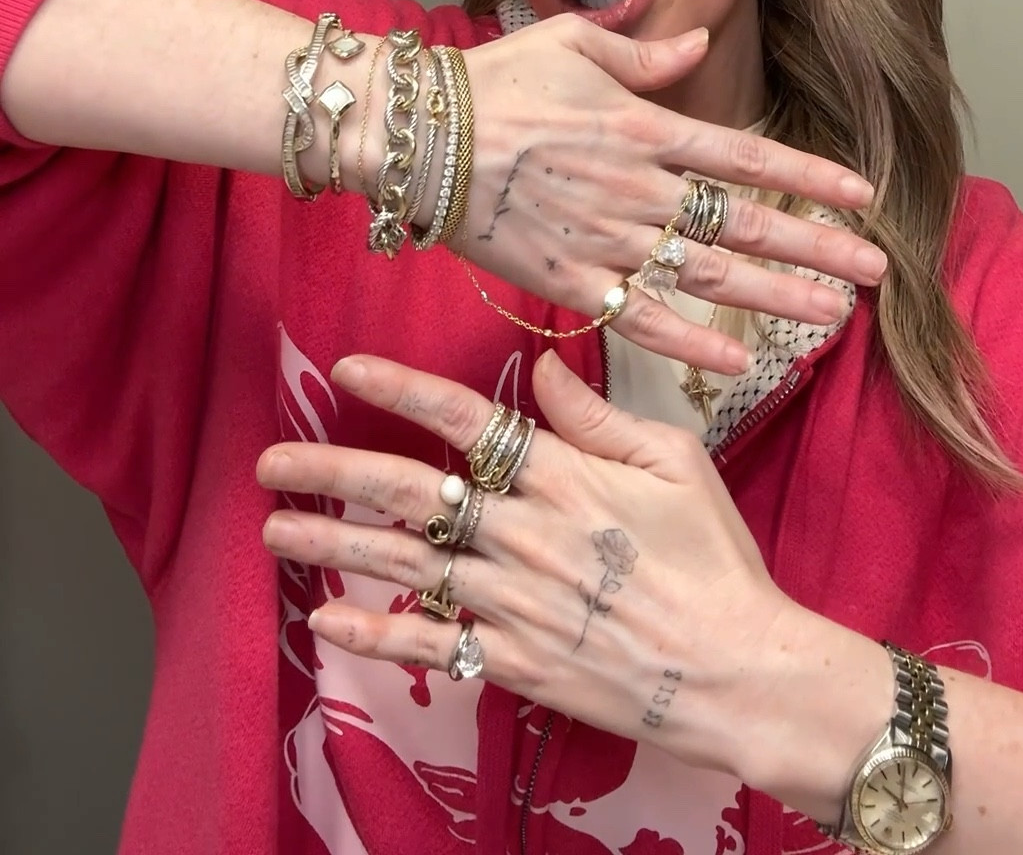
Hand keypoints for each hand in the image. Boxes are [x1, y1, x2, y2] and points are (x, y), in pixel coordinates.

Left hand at [259, 351, 793, 775]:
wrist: (738, 670)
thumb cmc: (715, 558)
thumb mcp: (675, 460)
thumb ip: (598, 415)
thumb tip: (543, 364)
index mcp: (563, 475)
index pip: (466, 417)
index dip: (400, 389)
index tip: (345, 368)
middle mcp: (523, 533)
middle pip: (411, 492)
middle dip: (332, 470)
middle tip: (270, 460)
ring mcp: (513, 602)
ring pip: (404, 565)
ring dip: (332, 545)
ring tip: (272, 529)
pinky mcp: (514, 662)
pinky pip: (431, 644)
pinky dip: (375, 634)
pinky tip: (325, 622)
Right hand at [448, 13, 883, 372]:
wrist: (419, 135)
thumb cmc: (493, 80)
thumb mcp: (573, 43)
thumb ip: (644, 54)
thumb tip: (697, 46)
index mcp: (643, 127)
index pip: (748, 156)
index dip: (810, 178)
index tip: (864, 196)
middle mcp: (638, 187)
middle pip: (746, 225)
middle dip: (818, 249)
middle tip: (878, 272)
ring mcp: (605, 239)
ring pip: (708, 277)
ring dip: (776, 297)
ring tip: (834, 317)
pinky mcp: (567, 282)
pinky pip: (640, 319)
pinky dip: (690, 343)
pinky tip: (737, 361)